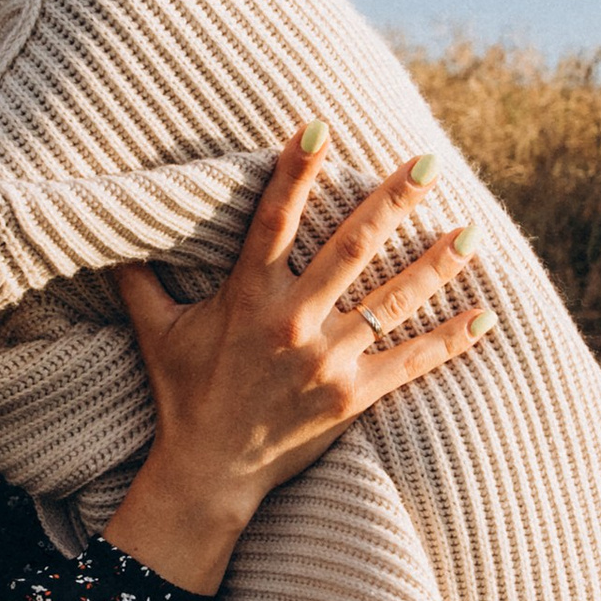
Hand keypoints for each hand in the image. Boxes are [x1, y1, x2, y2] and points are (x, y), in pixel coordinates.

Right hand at [100, 134, 491, 594]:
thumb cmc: (183, 394)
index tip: (319, 128)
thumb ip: (141, 278)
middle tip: (427, 162)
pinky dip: (451, 338)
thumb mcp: (156, 331)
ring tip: (472, 230)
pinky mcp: (353, 396)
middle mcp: (291, 322)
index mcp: (247, 296)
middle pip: (351, 247)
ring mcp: (327, 360)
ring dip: (437, 262)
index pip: (273, 219)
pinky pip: (412, 360)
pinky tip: (485, 315)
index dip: (296, 171)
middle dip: (393, 201)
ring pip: (394, 299)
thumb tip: (115, 231)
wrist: (208, 472)